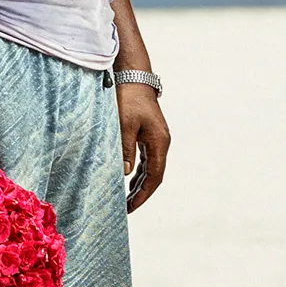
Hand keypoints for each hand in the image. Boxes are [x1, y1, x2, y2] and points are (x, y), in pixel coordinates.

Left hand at [117, 84, 168, 213]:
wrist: (134, 78)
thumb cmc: (128, 100)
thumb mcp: (124, 125)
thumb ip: (125, 150)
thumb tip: (125, 173)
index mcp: (158, 142)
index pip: (154, 176)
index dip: (143, 193)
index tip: (131, 206)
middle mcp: (161, 142)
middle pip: (155, 175)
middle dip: (142, 193)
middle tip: (127, 208)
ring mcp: (157, 138)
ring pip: (151, 168)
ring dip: (140, 183)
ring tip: (127, 199)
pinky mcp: (150, 134)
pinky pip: (147, 159)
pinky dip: (139, 172)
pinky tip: (129, 179)